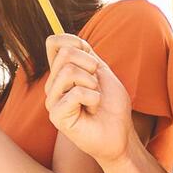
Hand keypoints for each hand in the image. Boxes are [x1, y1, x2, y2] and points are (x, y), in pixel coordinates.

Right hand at [44, 35, 133, 165]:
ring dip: (92, 84)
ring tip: (94, 99)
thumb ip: (85, 53)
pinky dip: (93, 98)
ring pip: (69, 72)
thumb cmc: (112, 105)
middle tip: (96, 85)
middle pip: (65, 54)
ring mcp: (52, 100)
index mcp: (61, 73)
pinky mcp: (56, 116)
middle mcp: (53, 85)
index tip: (92, 61)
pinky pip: (75, 93)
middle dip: (90, 66)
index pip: (54, 42)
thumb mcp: (101, 71)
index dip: (75, 43)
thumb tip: (69, 38)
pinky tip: (92, 110)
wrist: (120, 133)